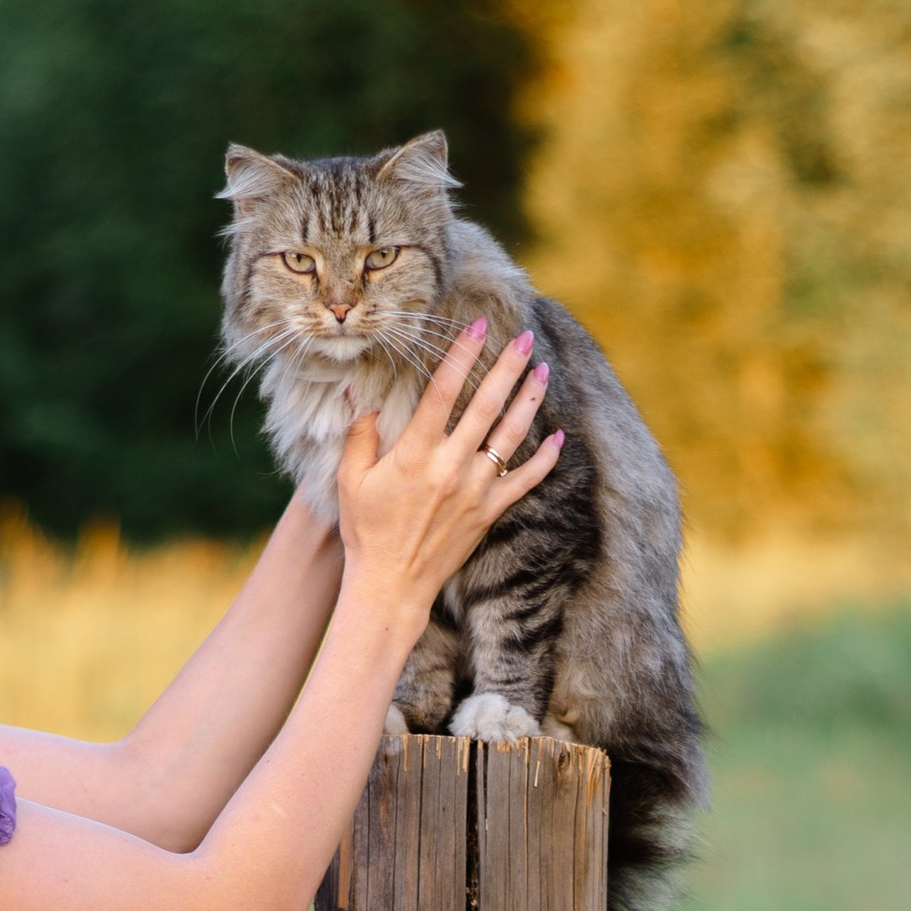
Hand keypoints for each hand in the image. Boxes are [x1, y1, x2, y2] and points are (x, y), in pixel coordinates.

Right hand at [333, 327, 560, 623]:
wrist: (392, 585)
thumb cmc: (367, 531)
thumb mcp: (351, 480)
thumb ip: (359, 435)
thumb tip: (359, 396)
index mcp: (415, 452)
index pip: (444, 390)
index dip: (462, 353)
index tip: (477, 325)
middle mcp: (450, 466)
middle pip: (486, 404)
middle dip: (507, 365)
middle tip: (523, 336)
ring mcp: (475, 489)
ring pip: (510, 435)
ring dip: (529, 399)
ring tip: (541, 369)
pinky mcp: (490, 512)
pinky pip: (526, 480)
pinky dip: (544, 458)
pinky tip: (559, 436)